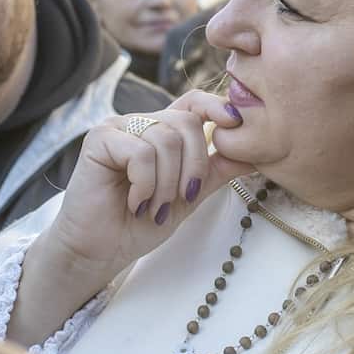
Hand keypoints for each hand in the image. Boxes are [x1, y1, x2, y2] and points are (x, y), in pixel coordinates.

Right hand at [42, 90, 253, 291]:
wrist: (100, 251)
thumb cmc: (139, 224)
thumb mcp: (188, 197)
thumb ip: (216, 172)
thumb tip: (255, 154)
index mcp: (163, 132)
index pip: (193, 103)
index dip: (217, 106)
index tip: (236, 124)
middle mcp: (140, 124)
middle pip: (185, 122)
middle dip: (193, 165)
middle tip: (182, 197)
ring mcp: (118, 128)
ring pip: (165, 139)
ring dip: (167, 183)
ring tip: (154, 207)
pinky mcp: (99, 140)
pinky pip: (140, 152)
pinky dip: (145, 184)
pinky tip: (134, 202)